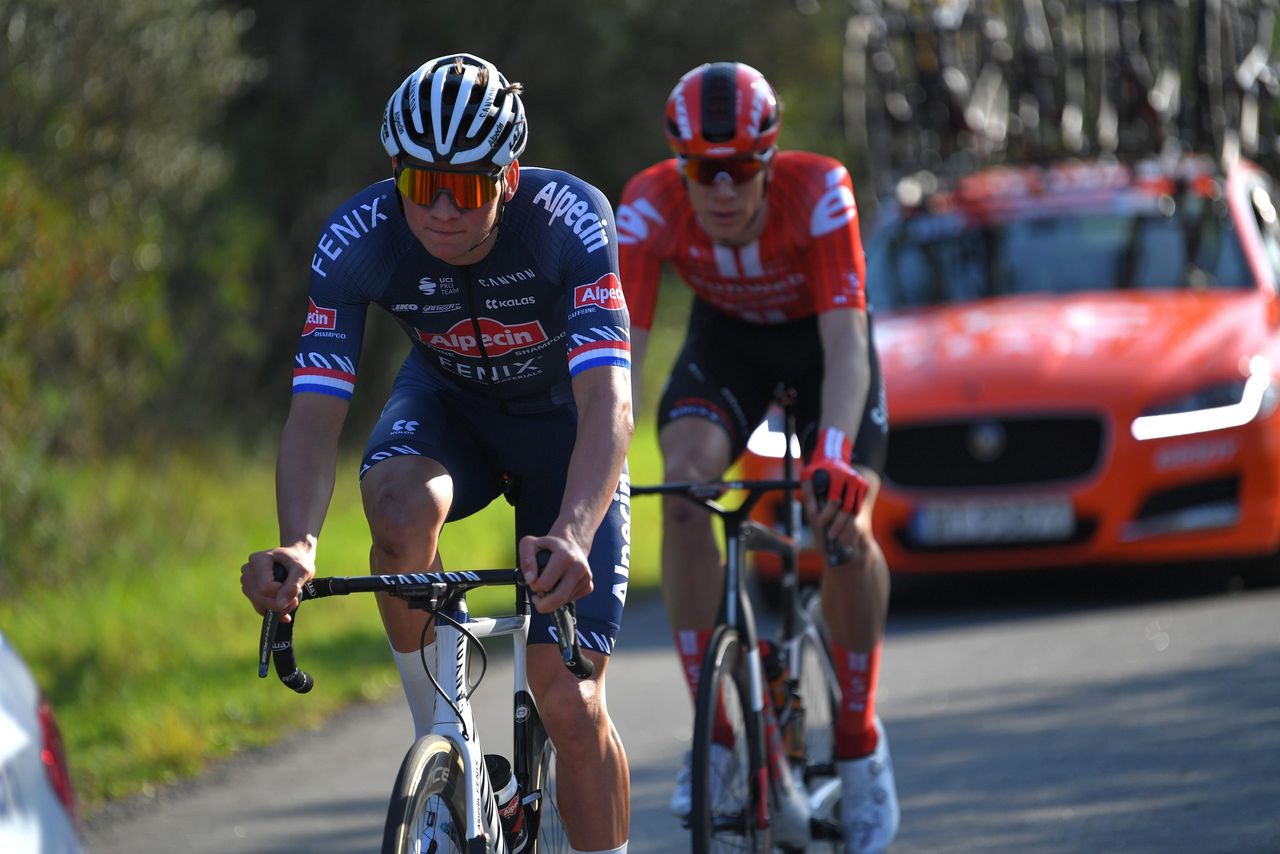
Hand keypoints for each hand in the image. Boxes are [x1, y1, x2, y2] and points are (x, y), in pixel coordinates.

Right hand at [240, 546, 315, 623]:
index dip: (281, 593)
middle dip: (279, 604)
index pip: (265, 586)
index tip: (296, 591)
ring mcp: (247, 581)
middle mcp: (248, 570)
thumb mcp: (302, 570)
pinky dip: (273, 612)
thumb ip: (292, 586)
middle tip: (296, 602)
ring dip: (277, 609)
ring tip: (292, 603)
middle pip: (259, 596)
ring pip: (258, 604)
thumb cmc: (299, 561)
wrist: (296, 559)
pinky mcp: (250, 591)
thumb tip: (280, 605)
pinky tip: (285, 612)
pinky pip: (259, 607)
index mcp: (259, 559)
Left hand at [518, 534, 592, 612]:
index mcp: (565, 555)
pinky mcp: (589, 586)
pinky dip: (562, 599)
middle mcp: (579, 566)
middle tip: (536, 599)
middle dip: (543, 605)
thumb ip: (526, 560)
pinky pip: (571, 600)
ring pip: (564, 601)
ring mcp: (586, 577)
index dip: (534, 586)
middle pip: (559, 598)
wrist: (570, 544)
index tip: (533, 581)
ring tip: (548, 586)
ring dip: (552, 599)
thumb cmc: (548, 545)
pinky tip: (559, 587)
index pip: (545, 584)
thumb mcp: (530, 544)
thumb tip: (530, 580)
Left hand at [801, 425, 867, 545]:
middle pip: (847, 509)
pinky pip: (859, 506)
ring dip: (847, 524)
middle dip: (839, 525)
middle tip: (831, 535)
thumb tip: (814, 511)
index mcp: (838, 476)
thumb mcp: (807, 476)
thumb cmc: (817, 468)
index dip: (827, 515)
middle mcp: (852, 479)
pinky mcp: (864, 486)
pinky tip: (844, 527)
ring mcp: (860, 482)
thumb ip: (808, 492)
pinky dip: (852, 518)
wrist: (833, 455)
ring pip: (855, 509)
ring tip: (838, 535)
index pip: (834, 501)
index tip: (820, 524)